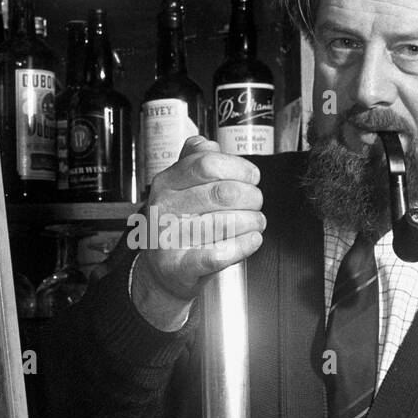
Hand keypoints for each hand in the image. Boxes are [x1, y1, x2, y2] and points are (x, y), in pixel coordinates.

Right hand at [131, 136, 264, 330]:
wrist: (161, 271)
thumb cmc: (178, 225)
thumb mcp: (180, 188)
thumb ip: (194, 163)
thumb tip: (208, 145)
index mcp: (166, 182)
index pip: (207, 164)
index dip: (239, 167)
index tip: (253, 177)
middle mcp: (163, 208)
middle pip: (222, 193)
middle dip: (252, 197)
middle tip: (257, 203)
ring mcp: (168, 238)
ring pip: (225, 223)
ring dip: (253, 222)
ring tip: (256, 223)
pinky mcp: (179, 266)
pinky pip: (219, 254)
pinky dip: (243, 245)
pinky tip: (253, 240)